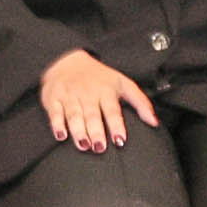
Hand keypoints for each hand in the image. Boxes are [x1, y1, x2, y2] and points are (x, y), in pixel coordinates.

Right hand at [38, 49, 159, 151]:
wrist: (67, 60)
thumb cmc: (98, 76)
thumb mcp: (123, 83)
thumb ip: (140, 102)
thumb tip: (154, 122)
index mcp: (105, 90)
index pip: (112, 110)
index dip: (116, 125)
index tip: (120, 139)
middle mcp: (87, 93)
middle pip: (91, 114)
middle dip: (95, 131)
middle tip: (99, 147)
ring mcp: (69, 95)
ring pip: (74, 114)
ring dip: (78, 130)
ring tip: (84, 145)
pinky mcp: (53, 98)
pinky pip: (54, 112)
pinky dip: (57, 124)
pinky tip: (61, 135)